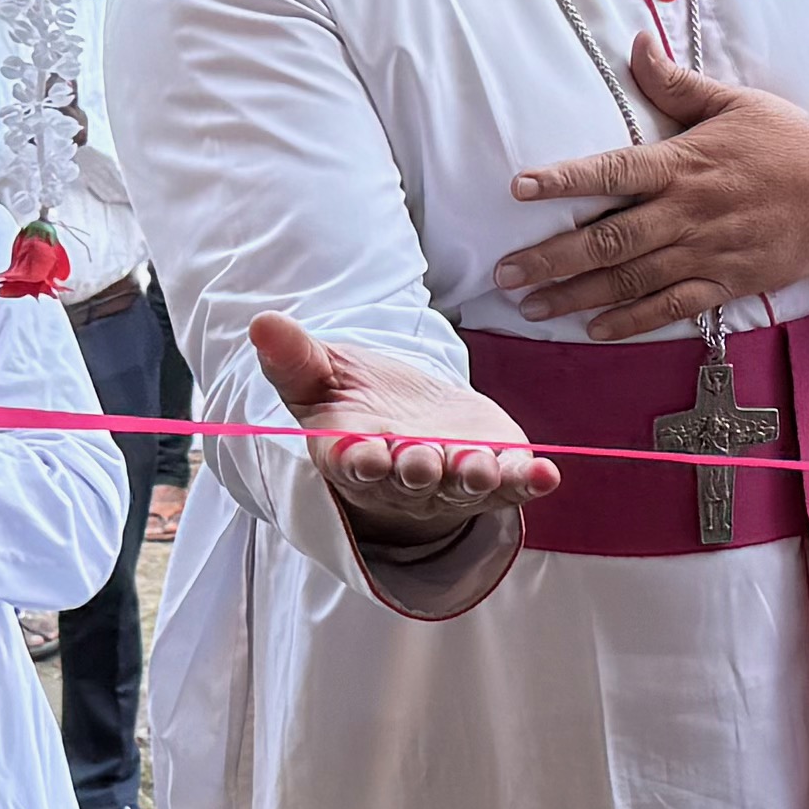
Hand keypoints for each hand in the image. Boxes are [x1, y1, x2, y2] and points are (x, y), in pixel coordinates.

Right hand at [250, 311, 558, 556]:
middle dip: (418, 469)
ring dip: (475, 478)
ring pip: (462, 485)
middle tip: (423, 460)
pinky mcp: (494, 474)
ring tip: (485, 467)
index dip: (359, 459)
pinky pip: (512, 484)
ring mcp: (451, 481)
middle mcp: (403, 479)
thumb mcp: (321, 376)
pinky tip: (547, 475)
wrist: (407, 420)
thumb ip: (295, 358)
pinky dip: (528, 482)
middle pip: (411, 479)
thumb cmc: (356, 401)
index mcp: (354, 455)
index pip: (353, 463)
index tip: (362, 453)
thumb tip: (261, 323)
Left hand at [488, 37, 808, 339]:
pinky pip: (671, 307)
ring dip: (577, 294)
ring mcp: (707, 251)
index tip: (519, 189)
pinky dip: (632, 321)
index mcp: (684, 163)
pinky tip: (594, 329)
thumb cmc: (788, 143)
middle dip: (552, 257)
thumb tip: (636, 41)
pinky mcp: (725, 282)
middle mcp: (689, 211)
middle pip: (609, 238)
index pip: (613, 171)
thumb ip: (676, 82)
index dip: (564, 180)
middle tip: (504, 272)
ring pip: (630, 279)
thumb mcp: (735, 102)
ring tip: (530, 305)